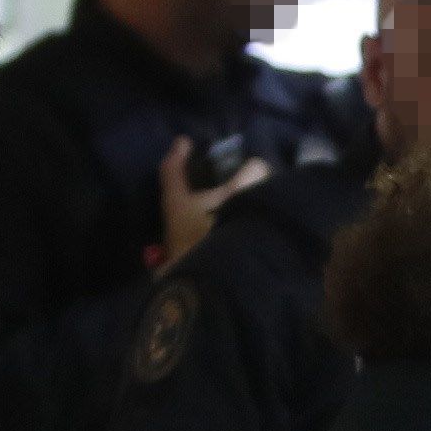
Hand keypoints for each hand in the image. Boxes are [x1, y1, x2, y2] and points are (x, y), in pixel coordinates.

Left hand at [158, 137, 269, 263]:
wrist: (208, 289)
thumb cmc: (213, 236)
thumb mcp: (236, 200)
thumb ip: (249, 179)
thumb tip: (259, 166)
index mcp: (177, 201)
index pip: (171, 170)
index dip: (178, 153)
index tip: (185, 141)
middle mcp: (174, 220)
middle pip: (179, 195)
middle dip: (194, 182)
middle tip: (210, 172)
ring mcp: (182, 243)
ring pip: (191, 216)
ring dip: (206, 206)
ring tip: (228, 199)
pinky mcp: (193, 259)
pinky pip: (203, 233)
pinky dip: (215, 224)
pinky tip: (233, 226)